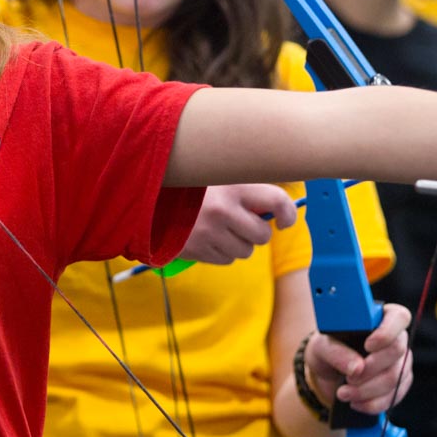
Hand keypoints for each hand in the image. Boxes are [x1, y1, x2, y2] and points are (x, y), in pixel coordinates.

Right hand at [177, 183, 295, 264]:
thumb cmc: (192, 185)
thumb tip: (277, 207)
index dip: (288, 213)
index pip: (276, 201)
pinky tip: (208, 236)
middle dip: (257, 232)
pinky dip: (222, 252)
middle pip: (262, 235)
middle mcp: (223, 211)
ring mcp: (208, 234)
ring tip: (221, 227)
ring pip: (244, 251)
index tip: (283, 221)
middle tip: (243, 222)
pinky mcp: (196, 250)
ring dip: (239, 243)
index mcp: (232, 186)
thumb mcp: (219, 175)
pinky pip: (225, 260)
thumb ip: (247, 187)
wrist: (149, 196)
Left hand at [302, 304, 412, 415]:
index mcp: (379, 318)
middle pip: (398, 351)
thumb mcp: (321, 347)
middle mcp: (395, 338)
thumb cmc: (326, 351)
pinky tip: (355, 403)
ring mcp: (400, 362)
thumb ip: (336, 352)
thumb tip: (357, 368)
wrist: (328, 374)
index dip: (387, 332)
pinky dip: (372, 404)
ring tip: (343, 393)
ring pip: (395, 378)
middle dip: (371, 369)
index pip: (399, 317)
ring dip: (367, 390)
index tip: (368, 346)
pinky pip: (393, 397)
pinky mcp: (399, 385)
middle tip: (349, 378)